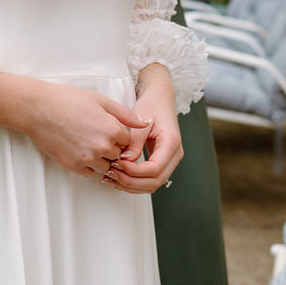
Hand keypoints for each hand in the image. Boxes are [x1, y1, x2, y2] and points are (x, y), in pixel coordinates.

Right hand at [0, 75, 144, 179]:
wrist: (37, 108)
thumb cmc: (66, 99)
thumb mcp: (99, 100)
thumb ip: (125, 114)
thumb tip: (146, 122)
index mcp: (111, 129)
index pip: (128, 141)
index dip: (119, 134)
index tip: (106, 127)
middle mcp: (102, 146)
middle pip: (118, 156)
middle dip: (111, 147)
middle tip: (95, 134)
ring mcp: (87, 158)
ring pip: (105, 166)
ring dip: (100, 158)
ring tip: (86, 141)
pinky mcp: (73, 166)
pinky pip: (89, 172)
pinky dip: (87, 164)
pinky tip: (78, 149)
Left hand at [104, 64, 182, 194]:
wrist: (160, 99)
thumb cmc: (151, 105)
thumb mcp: (141, 119)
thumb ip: (134, 141)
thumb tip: (125, 160)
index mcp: (171, 142)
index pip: (154, 168)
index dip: (134, 171)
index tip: (116, 164)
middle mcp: (174, 154)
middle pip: (155, 181)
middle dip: (131, 182)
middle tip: (110, 174)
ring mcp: (170, 160)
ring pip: (153, 184)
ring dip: (131, 185)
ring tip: (111, 177)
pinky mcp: (162, 161)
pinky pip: (150, 179)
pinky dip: (134, 182)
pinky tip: (118, 176)